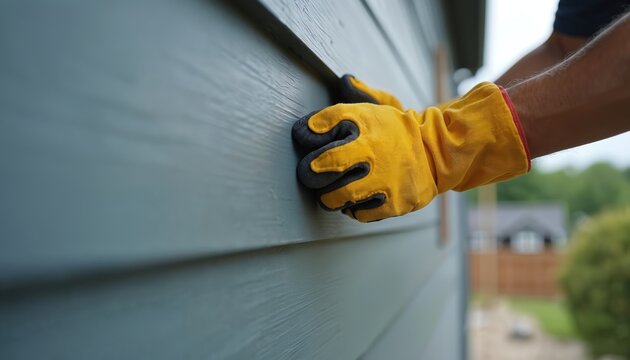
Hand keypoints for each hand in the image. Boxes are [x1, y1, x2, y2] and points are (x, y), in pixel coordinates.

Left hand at [292, 81, 529, 221]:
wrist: (439, 152)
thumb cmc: (399, 130)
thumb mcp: (381, 105)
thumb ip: (358, 95)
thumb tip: (344, 80)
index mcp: (366, 128)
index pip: (325, 126)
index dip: (307, 136)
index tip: (306, 142)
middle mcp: (374, 154)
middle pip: (324, 169)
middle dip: (311, 174)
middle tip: (312, 175)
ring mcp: (384, 181)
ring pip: (339, 196)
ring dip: (330, 197)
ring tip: (333, 192)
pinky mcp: (393, 203)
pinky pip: (359, 213)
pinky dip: (353, 209)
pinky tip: (357, 200)